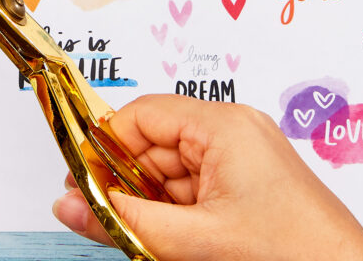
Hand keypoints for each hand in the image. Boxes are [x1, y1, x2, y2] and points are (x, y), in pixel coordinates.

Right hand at [52, 95, 362, 260]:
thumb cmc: (295, 255)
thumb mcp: (196, 240)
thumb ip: (125, 221)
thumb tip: (68, 207)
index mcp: (224, 125)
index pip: (144, 115)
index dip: (106, 145)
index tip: (78, 178)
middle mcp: (233, 133)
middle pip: (154, 145)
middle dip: (123, 182)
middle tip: (91, 215)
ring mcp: (243, 163)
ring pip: (170, 175)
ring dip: (146, 205)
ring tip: (129, 238)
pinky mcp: (249, 191)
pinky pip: (192, 193)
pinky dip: (171, 217)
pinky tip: (159, 242)